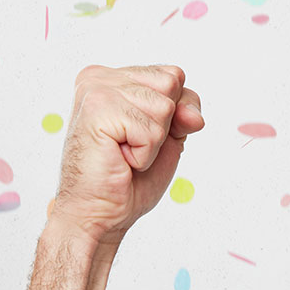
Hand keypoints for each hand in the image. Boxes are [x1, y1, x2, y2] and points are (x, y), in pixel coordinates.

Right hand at [49, 64, 204, 246]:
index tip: (140, 135)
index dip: (175, 113)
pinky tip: (119, 160)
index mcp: (113, 77)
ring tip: (123, 153)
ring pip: (165, 107)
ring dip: (153, 141)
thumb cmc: (128, 177)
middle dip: (164, 124)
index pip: (174, 76)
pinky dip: (144, 154)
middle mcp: (100, 77)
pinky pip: (152, 130)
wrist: (99, 213)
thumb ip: (184, 112)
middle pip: (173, 84)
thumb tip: (193, 115)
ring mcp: (96, 90)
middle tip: (131, 146)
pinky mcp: (98, 110)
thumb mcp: (168, 136)